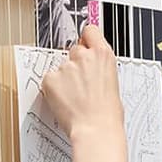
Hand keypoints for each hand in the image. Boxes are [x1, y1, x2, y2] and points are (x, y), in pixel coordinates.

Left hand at [42, 26, 130, 161]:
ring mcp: (65, 67)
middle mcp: (84, 56)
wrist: (95, 129)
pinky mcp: (50, 78)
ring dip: (64, 79)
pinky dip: (53, 89)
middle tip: (80, 83)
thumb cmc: (107, 114)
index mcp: (103, 55)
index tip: (84, 43)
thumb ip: (100, 69)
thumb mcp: (113, 83)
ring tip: (74, 98)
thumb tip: (93, 70)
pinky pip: (49, 79)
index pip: (90, 31)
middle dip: (75, 64)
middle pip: (74, 50)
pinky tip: (65, 100)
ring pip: (61, 67)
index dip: (86, 38)